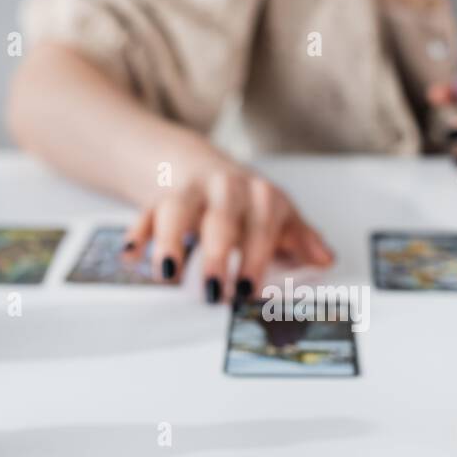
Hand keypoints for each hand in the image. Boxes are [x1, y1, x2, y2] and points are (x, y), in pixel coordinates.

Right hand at [124, 165, 333, 302]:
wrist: (196, 164)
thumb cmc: (244, 202)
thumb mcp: (277, 215)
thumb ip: (300, 238)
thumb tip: (326, 258)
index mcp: (260, 197)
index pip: (261, 228)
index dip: (254, 260)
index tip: (248, 292)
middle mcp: (225, 189)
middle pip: (220, 220)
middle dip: (217, 256)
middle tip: (214, 292)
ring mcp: (189, 191)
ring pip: (177, 209)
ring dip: (171, 241)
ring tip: (167, 273)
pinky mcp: (157, 197)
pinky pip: (145, 212)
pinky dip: (137, 232)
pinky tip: (130, 255)